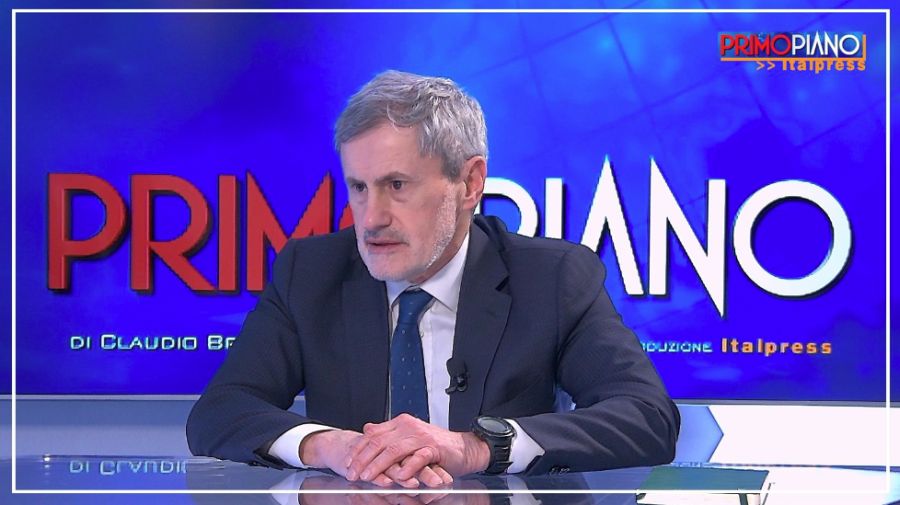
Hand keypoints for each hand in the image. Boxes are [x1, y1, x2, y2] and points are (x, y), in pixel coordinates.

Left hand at [301, 429, 452, 487]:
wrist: (463, 448)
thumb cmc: (435, 446)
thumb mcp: (408, 436)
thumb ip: (388, 433)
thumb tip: (367, 429)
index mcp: (400, 423)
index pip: (373, 434)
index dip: (358, 449)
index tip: (348, 462)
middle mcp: (408, 427)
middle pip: (380, 442)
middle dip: (363, 458)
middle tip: (352, 472)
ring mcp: (421, 436)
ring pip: (394, 450)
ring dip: (378, 464)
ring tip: (367, 476)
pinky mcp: (434, 448)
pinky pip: (417, 458)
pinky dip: (407, 468)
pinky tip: (398, 477)